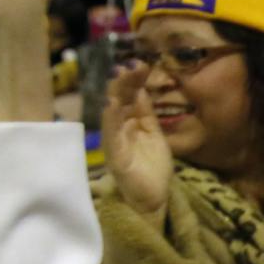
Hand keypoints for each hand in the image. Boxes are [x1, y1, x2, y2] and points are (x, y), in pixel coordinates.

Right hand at [103, 62, 174, 216]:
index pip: (129, 97)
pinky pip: (111, 134)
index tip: (143, 64)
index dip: (134, 80)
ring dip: (118, 93)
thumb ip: (146, 113)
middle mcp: (118, 129)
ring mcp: (115, 141)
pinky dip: (111, 118)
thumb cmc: (152, 169)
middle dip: (126, 81)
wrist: (153, 199)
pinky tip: (112, 103)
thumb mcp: (153, 134)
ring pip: (112, 112)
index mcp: (129, 123)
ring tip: (123, 75)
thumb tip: (141, 88)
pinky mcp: (115, 155)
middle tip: (135, 64)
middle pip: (119, 100)